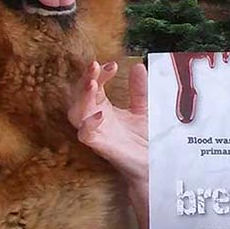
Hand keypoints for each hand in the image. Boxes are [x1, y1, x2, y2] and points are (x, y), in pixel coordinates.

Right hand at [68, 61, 147, 185]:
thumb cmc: (144, 139)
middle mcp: (95, 118)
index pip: (94, 84)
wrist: (153, 164)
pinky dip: (89, 124)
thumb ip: (139, 89)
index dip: (100, 73)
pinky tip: (100, 113)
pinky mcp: (100, 146)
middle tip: (95, 66)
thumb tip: (138, 66)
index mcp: (103, 107)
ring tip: (93, 84)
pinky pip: (85, 135)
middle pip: (80, 95)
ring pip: (76, 113)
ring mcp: (96, 132)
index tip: (113, 64)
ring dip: (82, 97)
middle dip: (85, 79)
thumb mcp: (143, 108)